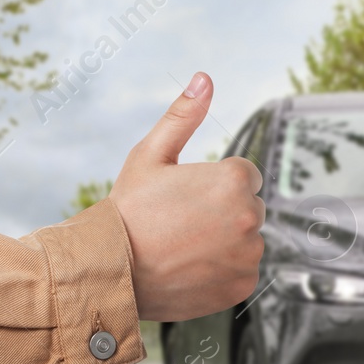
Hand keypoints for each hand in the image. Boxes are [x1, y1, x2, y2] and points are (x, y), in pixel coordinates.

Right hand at [111, 72, 263, 321]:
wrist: (112, 270)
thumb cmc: (129, 211)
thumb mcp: (151, 154)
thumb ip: (183, 116)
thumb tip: (205, 79)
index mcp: (234, 179)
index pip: (245, 175)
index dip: (215, 184)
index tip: (188, 197)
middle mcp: (250, 217)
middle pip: (249, 208)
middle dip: (224, 212)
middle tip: (182, 222)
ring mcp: (249, 254)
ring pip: (247, 241)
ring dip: (225, 242)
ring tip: (184, 247)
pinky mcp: (243, 284)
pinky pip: (242, 271)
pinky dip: (224, 271)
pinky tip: (192, 267)